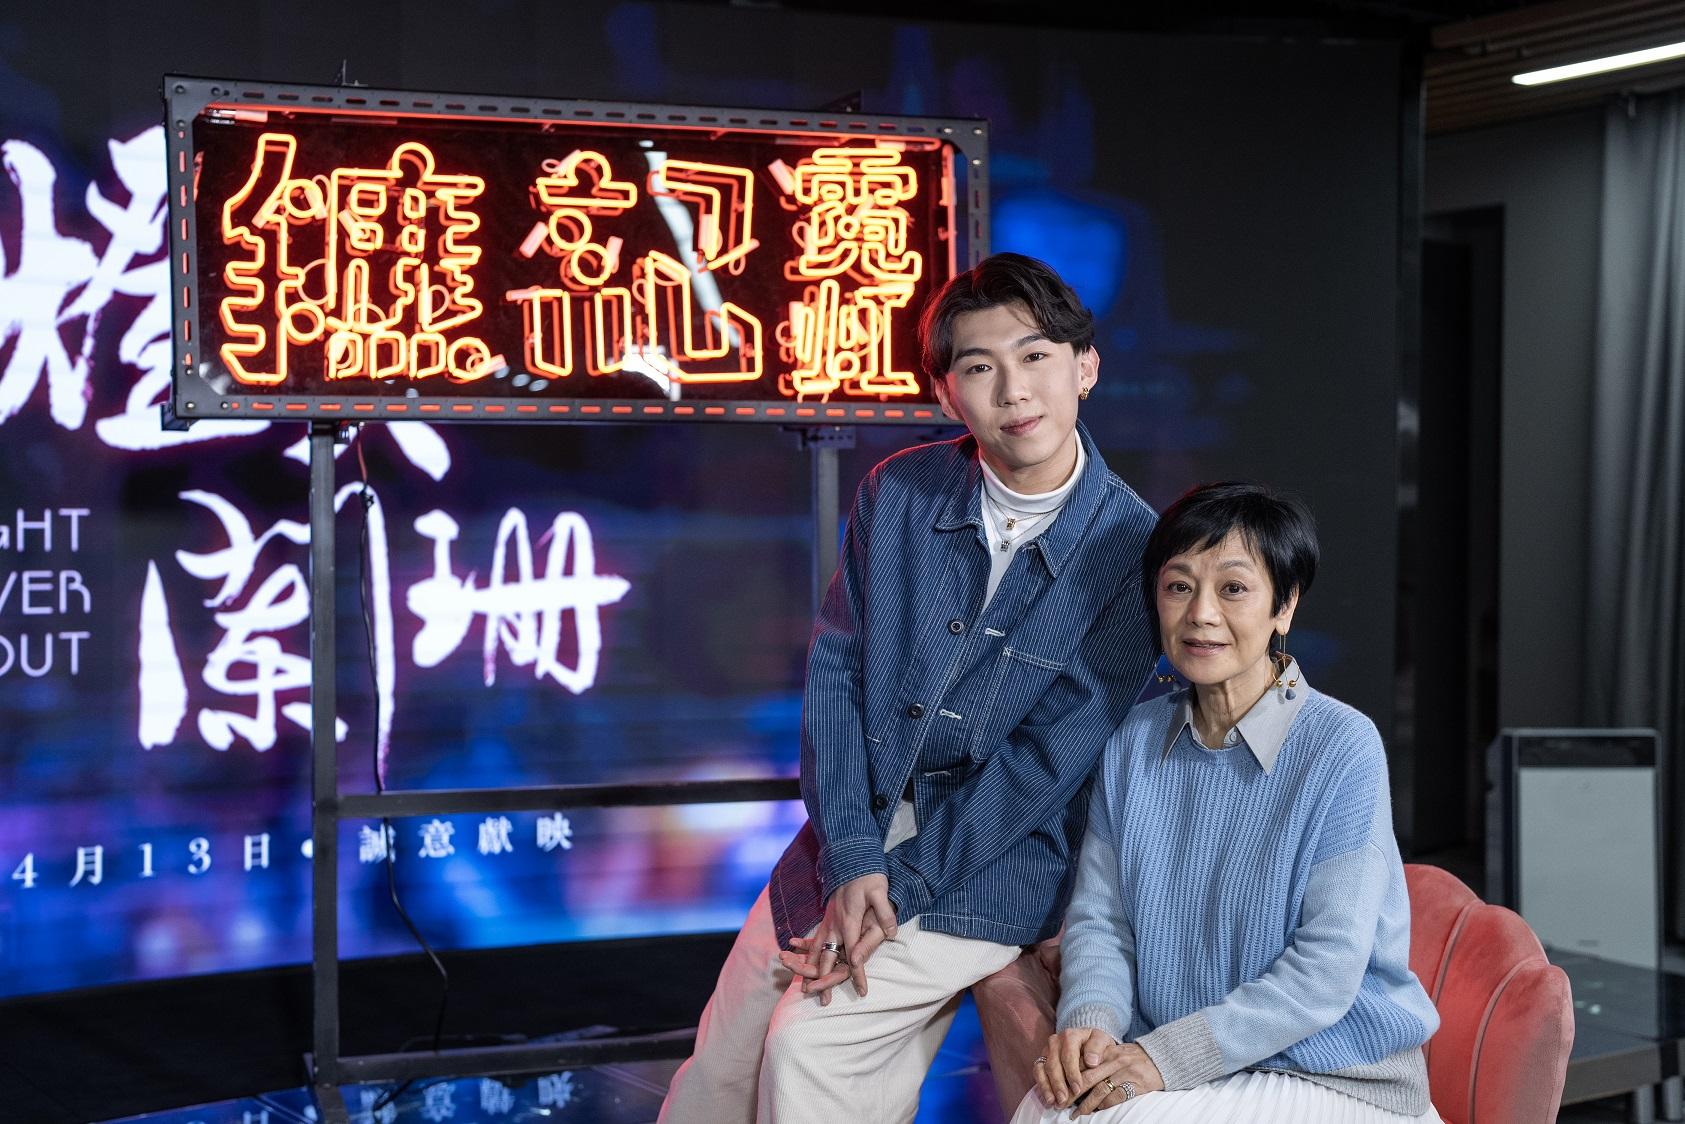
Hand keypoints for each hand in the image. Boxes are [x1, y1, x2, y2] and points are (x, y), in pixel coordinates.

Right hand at [777, 873, 896, 1003]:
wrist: (852, 858)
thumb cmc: (869, 876)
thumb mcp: (880, 891)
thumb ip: (884, 913)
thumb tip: (889, 934)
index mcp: (849, 922)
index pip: (854, 956)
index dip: (858, 975)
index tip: (862, 992)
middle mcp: (835, 925)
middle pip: (826, 959)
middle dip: (825, 981)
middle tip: (823, 1001)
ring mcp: (828, 922)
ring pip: (815, 951)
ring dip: (809, 970)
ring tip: (805, 988)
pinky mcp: (827, 918)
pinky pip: (813, 939)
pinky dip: (803, 951)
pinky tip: (793, 955)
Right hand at [1035, 1027, 1114, 1109]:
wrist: (1089, 1043)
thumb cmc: (1097, 1045)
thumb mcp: (1103, 1041)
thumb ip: (1097, 1048)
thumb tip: (1091, 1062)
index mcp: (1071, 1035)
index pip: (1068, 1054)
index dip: (1072, 1073)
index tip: (1078, 1089)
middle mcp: (1056, 1040)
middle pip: (1054, 1063)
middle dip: (1059, 1083)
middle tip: (1064, 1100)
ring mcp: (1047, 1050)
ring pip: (1044, 1069)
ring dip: (1048, 1086)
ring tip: (1055, 1102)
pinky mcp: (1042, 1059)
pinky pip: (1038, 1072)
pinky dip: (1042, 1086)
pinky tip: (1049, 1099)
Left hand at [1068, 1043, 1164, 1116]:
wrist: (1161, 1058)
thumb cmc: (1132, 1057)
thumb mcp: (1114, 1053)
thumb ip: (1096, 1060)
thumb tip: (1072, 1075)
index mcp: (1106, 1051)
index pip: (1082, 1064)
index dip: (1068, 1077)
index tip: (1057, 1089)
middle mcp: (1114, 1060)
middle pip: (1087, 1078)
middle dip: (1072, 1093)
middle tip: (1061, 1104)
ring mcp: (1125, 1072)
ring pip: (1100, 1090)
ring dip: (1086, 1104)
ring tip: (1076, 1114)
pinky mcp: (1137, 1084)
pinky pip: (1116, 1097)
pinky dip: (1105, 1105)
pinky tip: (1097, 1111)